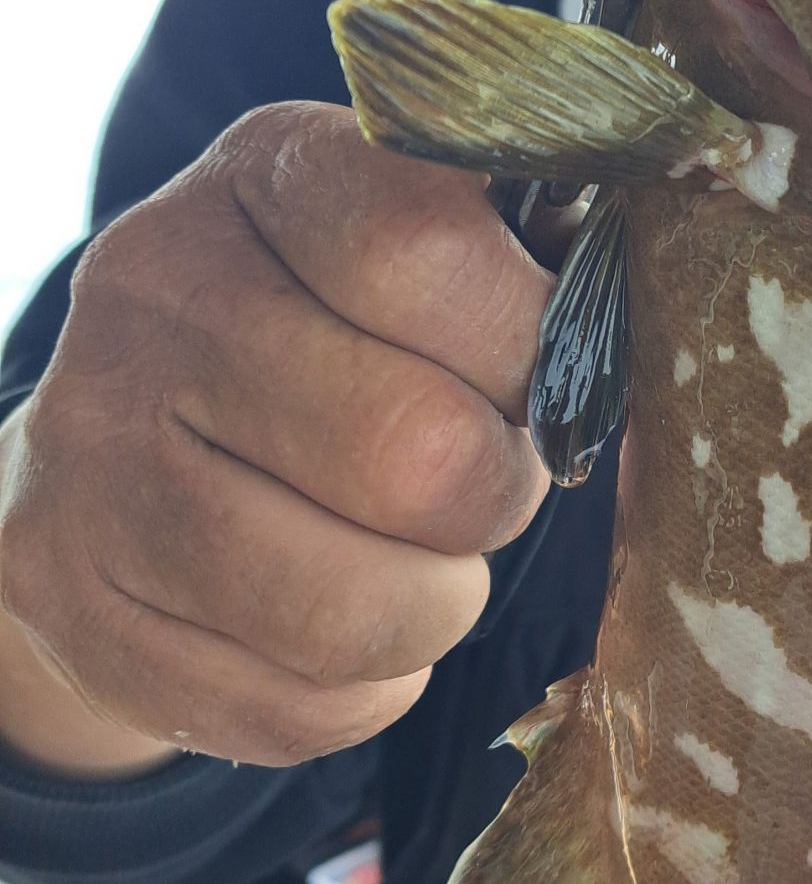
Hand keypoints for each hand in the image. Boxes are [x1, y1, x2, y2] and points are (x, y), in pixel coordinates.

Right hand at [0, 103, 551, 774]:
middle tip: (483, 484)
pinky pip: (296, 707)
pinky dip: (361, 689)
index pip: (427, 249)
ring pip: (354, 606)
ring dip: (433, 606)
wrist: (112, 448)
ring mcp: (96, 460)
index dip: (527, 338)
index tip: (542, 372)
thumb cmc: (330, 337)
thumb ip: (523, 267)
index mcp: (263, 176)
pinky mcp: (81, 610)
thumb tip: (657, 348)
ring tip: (418, 561)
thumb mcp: (407, 243)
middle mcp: (156, 298)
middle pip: (414, 452)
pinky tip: (342, 624)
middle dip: (495, 496)